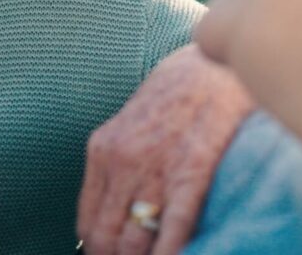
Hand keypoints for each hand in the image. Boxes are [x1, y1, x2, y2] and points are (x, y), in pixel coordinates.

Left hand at [77, 44, 253, 254]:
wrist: (213, 66)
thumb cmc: (174, 98)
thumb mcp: (128, 126)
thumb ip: (116, 167)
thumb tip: (111, 216)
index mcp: (103, 150)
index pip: (88, 223)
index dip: (98, 252)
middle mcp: (122, 162)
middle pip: (107, 238)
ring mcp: (155, 168)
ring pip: (135, 242)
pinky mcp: (192, 171)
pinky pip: (174, 228)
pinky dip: (170, 252)